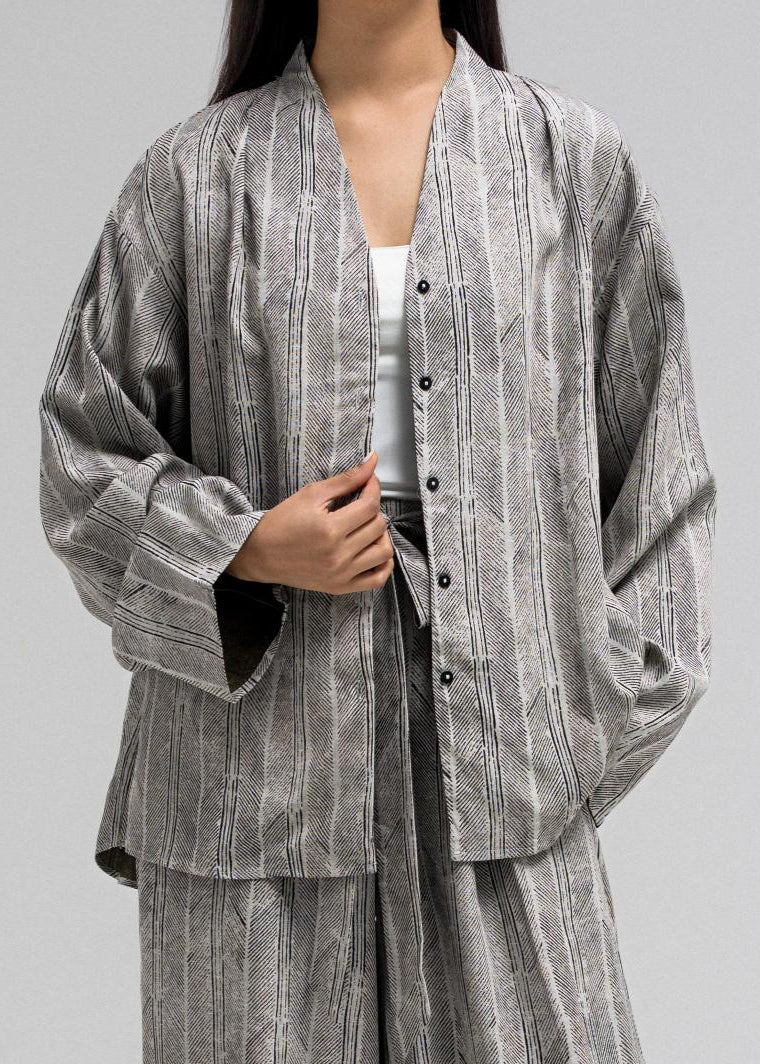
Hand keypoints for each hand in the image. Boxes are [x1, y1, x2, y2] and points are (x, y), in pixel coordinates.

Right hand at [225, 452, 394, 594]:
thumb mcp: (311, 494)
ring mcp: (341, 574)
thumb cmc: (281, 523)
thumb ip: (345, 480)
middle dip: (374, 510)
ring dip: (382, 535)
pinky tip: (373, 550)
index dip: (374, 488)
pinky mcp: (340, 587)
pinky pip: (377, 579)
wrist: (260, 554)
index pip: (370, 505)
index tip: (369, 482)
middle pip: (378, 527)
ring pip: (384, 552)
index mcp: (330, 529)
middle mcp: (338, 555)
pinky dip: (384, 564)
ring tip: (368, 528)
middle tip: (362, 504)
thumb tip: (371, 462)